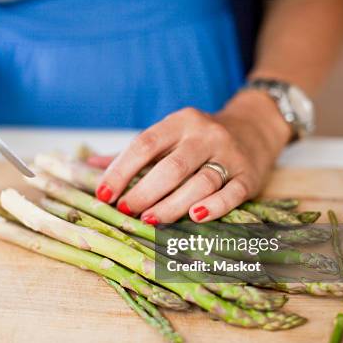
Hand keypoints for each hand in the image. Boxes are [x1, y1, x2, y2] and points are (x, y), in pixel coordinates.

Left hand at [95, 90, 291, 223]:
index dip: (121, 170)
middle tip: (126, 211)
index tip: (103, 194)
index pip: (144, 144)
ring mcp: (229, 154)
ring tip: (150, 219)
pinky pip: (231, 193)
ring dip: (172, 204)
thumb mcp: (167, 137)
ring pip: (200, 182)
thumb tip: (88, 166)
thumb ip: (131, 154)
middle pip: (172, 166)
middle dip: (144, 191)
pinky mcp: (249, 176)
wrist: (254, 128)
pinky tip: (194, 217)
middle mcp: (205, 134)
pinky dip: (214, 207)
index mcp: (179, 122)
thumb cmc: (197, 140)